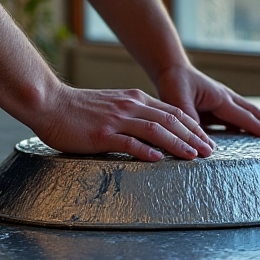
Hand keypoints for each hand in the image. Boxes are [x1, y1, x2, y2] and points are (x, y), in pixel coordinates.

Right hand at [36, 85, 215, 161]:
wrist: (49, 103)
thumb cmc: (79, 109)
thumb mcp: (114, 105)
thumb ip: (134, 114)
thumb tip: (155, 131)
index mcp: (135, 99)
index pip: (172, 112)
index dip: (193, 126)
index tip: (206, 139)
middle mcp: (129, 106)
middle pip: (170, 120)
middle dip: (193, 136)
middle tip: (209, 150)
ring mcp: (116, 120)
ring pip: (154, 130)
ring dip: (177, 144)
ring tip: (193, 156)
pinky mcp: (101, 134)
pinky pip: (127, 142)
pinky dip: (145, 150)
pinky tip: (158, 159)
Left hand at [154, 64, 259, 137]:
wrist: (172, 70)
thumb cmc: (174, 84)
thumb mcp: (178, 102)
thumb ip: (190, 122)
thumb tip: (204, 144)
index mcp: (220, 98)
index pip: (242, 115)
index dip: (256, 126)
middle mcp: (227, 100)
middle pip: (256, 113)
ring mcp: (225, 103)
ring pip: (251, 115)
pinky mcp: (220, 109)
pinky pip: (239, 120)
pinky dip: (251, 127)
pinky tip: (256, 137)